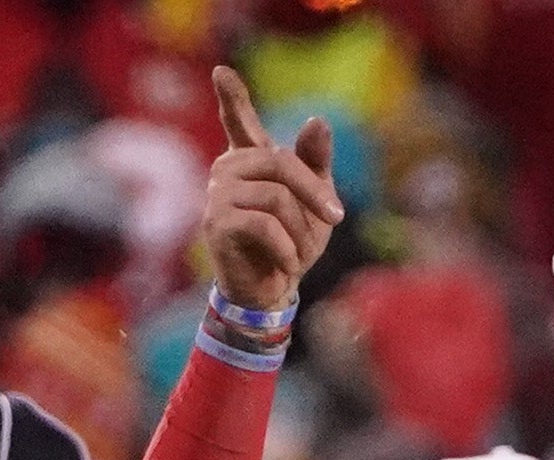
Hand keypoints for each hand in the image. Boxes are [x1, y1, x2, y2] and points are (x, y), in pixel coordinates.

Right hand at [205, 64, 342, 313]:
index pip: (239, 122)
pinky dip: (287, 248)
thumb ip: (315, 162)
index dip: (232, 97)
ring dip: (300, 230)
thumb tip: (316, 120)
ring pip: (276, 197)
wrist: (271, 293)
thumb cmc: (292, 243)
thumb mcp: (314, 200)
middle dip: (315, 194)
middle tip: (337, 217)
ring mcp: (217, 195)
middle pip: (281, 163)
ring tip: (299, 251)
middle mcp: (228, 170)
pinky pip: (265, 225)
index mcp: (250, 160)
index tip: (221, 71)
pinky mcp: (216, 223)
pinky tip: (287, 264)